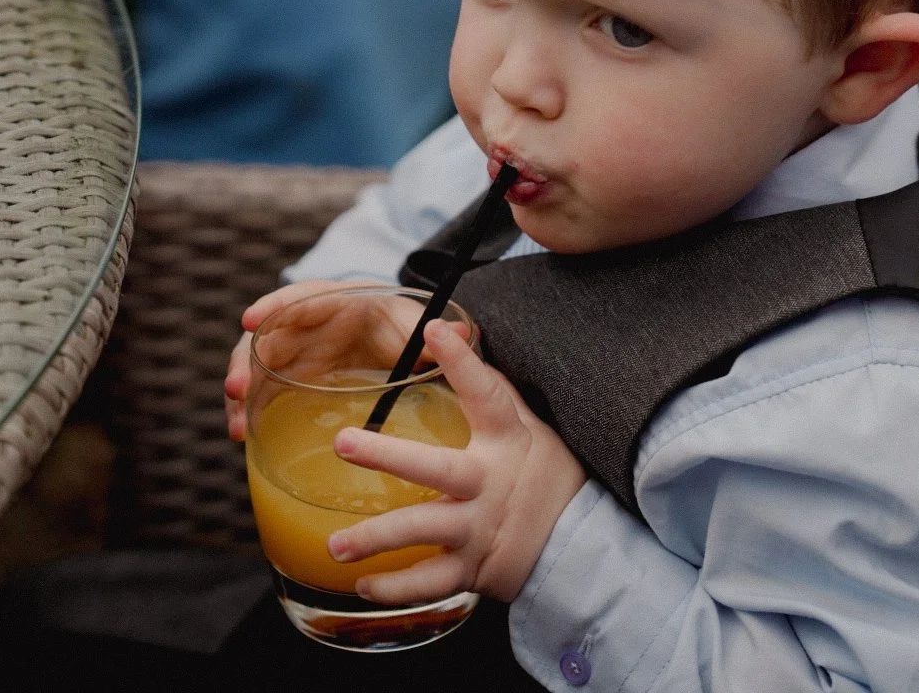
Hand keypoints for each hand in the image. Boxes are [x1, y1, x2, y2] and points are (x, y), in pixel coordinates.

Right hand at [224, 281, 465, 440]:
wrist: (403, 341)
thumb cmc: (407, 326)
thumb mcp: (419, 326)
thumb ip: (435, 332)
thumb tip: (464, 335)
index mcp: (337, 302)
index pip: (301, 297)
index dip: (274, 306)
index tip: (250, 320)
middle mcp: (309, 326)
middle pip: (268, 337)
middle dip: (245, 360)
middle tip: (235, 388)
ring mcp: (298, 354)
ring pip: (260, 368)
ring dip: (243, 393)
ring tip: (237, 425)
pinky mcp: (295, 380)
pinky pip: (266, 392)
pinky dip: (253, 412)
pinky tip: (243, 436)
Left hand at [325, 321, 586, 604]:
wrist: (582, 546)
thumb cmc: (546, 476)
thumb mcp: (529, 427)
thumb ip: (488, 389)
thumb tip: (452, 334)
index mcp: (505, 441)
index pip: (485, 393)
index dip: (462, 360)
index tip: (433, 329)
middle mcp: (488, 484)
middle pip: (435, 467)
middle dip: (387, 455)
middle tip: (344, 442)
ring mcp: (478, 529)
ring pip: (421, 529)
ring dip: (376, 537)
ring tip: (336, 544)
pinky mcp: (473, 569)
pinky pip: (429, 583)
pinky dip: (396, 588)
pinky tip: (364, 585)